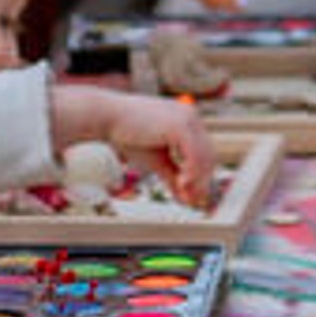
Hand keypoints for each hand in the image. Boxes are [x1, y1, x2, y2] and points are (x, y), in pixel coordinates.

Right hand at [53, 79, 214, 205]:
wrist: (106, 117)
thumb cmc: (127, 134)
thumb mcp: (156, 159)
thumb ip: (173, 176)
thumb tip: (185, 198)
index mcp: (187, 119)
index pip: (204, 150)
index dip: (202, 175)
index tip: (194, 196)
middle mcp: (191, 116)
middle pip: (209, 154)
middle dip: (203, 180)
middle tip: (194, 201)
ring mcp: (186, 119)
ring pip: (204, 156)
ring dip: (198, 180)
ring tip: (187, 196)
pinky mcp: (179, 126)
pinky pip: (194, 155)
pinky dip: (191, 173)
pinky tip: (183, 185)